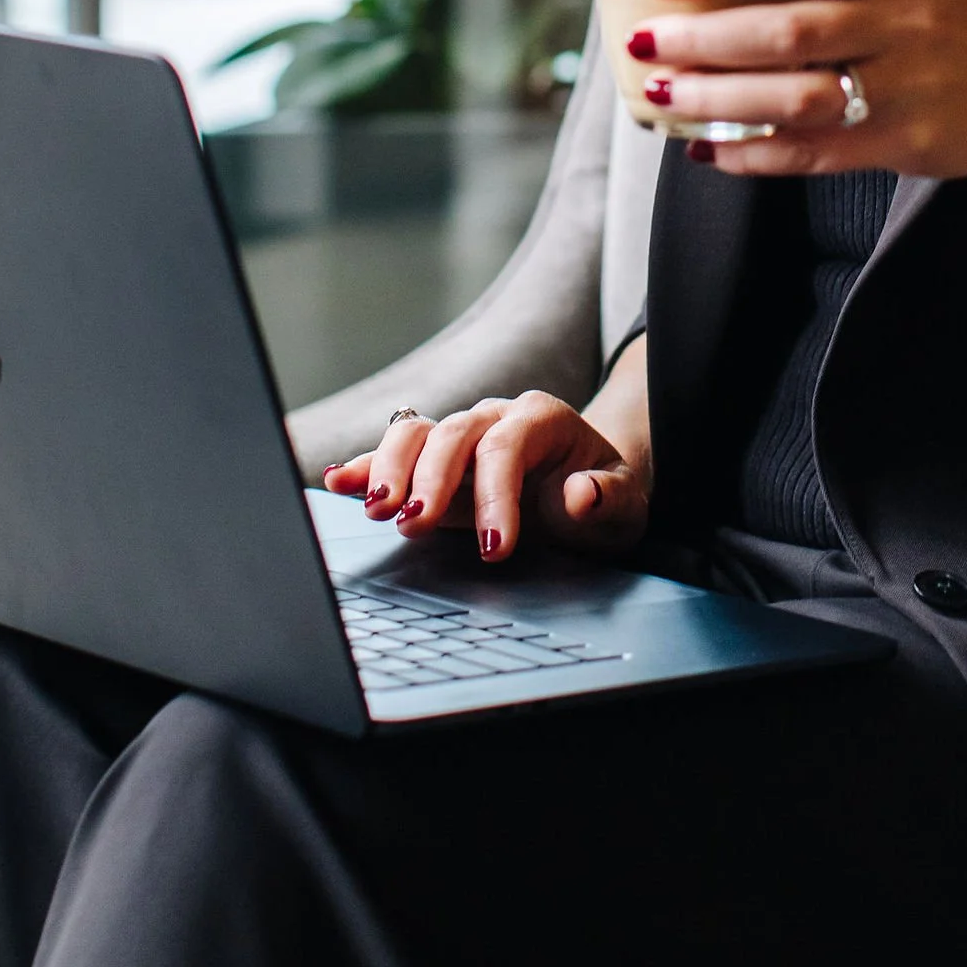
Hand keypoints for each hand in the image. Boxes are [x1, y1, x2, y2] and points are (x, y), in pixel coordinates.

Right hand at [323, 391, 650, 564]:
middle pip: (453, 435)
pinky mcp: (437, 459)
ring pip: (417, 433)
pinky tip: (340, 482)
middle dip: (431, 479)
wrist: (591, 487)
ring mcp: (462, 434)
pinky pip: (396, 451)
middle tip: (414, 523)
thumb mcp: (625, 503)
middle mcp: (495, 417)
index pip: (507, 448)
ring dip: (391, 468)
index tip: (495, 549)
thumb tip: (580, 495)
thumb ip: (608, 497)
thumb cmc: (603, 495)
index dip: (495, 496)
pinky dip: (367, 466)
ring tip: (376, 509)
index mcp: (542, 419)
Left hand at [625, 0, 966, 228]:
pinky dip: (756, 154)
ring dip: (718, 100)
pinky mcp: (905, 145)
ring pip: (795, 97)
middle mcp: (903, 23)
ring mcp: (907, 88)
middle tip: (643, 44)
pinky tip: (711, 151)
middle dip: (702, 39)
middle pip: (785, 30)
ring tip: (662, 99)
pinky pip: (816, 153)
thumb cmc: (957, 28)